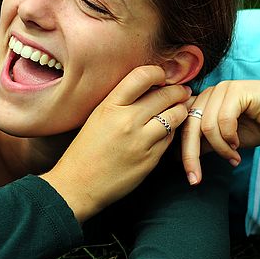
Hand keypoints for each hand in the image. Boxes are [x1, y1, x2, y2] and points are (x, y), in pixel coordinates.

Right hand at [44, 65, 192, 221]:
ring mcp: (140, 141)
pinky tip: (168, 130)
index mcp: (110, 106)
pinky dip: (173, 131)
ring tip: (180, 108)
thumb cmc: (86, 150)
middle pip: (165, 95)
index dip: (158, 73)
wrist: (77, 185)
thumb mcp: (97, 117)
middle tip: (182, 91)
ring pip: (175, 115)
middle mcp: (126, 121)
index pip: (142, 76)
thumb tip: (151, 86)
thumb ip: (121, 101)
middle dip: (178, 91)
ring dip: (181, 110)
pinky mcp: (150, 159)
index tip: (162, 77)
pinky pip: (171, 138)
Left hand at [181, 80, 259, 183]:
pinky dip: (230, 138)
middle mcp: (210, 93)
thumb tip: (183, 158)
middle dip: (192, 156)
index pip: (184, 127)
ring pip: (207, 127)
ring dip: (221, 148)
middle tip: (196, 179)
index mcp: (204, 101)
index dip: (183, 152)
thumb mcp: (227, 139)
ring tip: (233, 156)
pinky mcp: (236, 91)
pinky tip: (238, 144)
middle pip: (191, 127)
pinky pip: (224, 120)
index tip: (190, 177)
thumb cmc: (257, 124)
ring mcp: (222, 89)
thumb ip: (207, 144)